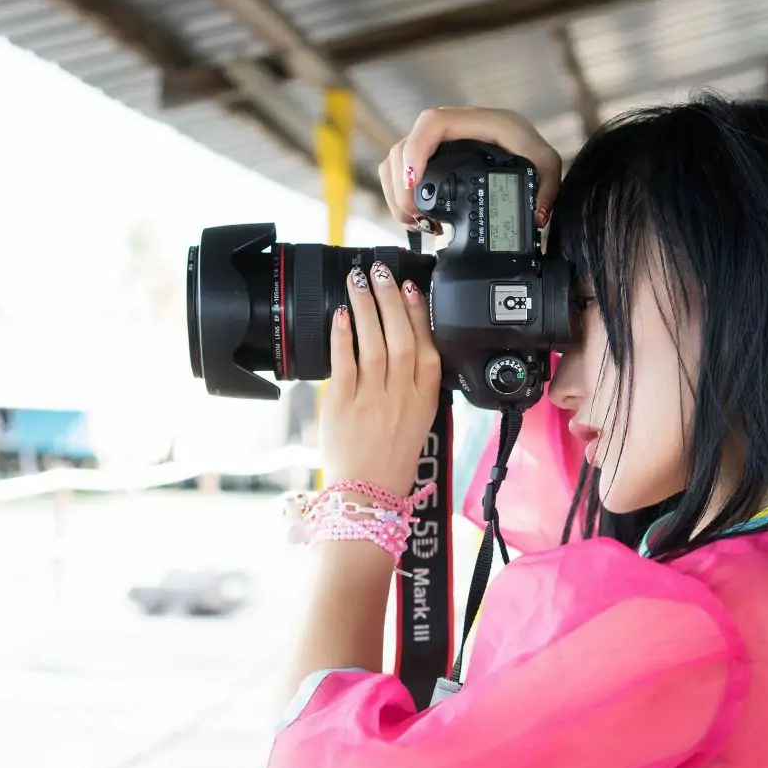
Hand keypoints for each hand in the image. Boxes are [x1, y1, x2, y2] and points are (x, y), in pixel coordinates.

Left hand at [318, 259, 440, 500]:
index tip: (411, 289)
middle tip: (381, 271)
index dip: (419, 314)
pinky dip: (343, 335)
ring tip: (357, 282)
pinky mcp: (343, 405)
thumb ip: (413, 387)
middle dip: (390, 299)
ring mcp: (372, 399)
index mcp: (425, 400)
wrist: (366, 496)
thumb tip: (403, 352)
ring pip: (373, 342)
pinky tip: (340, 315)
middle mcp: (402, 396)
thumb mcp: (417, 422)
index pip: (427, 346)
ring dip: (366, 307)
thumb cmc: (390, 463)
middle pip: (400, 337)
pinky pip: (344, 362)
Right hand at [378, 107, 561, 231]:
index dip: (416, 149)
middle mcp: (452, 129)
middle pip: (405, 145)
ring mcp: (438, 143)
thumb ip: (547, 188)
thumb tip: (538, 217)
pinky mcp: (431, 158)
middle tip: (415, 216)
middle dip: (401, 184)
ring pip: (397, 159)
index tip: (413, 181)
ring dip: (397, 192)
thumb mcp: (547, 165)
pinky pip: (402, 170)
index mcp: (479, 122)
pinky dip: (401, 194)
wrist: (527, 144)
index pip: (434, 123)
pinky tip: (416, 217)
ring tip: (415, 222)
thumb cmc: (533, 149)